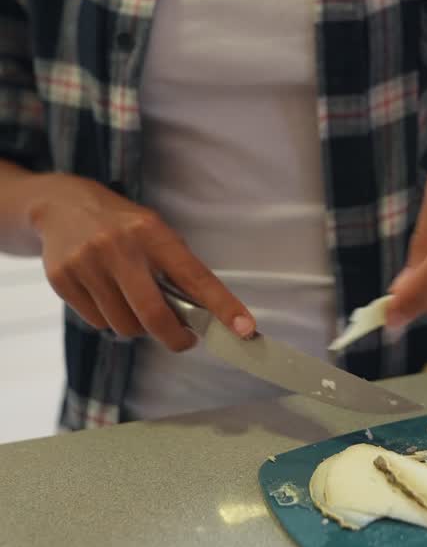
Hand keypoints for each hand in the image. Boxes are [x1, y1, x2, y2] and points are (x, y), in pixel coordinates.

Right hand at [27, 174, 255, 349]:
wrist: (61, 205)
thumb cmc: (121, 225)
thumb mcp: (153, 231)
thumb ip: (175, 268)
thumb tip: (204, 315)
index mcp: (151, 232)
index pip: (194, 276)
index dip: (222, 306)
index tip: (245, 329)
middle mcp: (119, 247)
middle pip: (153, 314)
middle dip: (174, 337)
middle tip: (183, 340)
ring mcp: (87, 263)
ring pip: (124, 325)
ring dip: (137, 327)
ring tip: (134, 304)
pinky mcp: (63, 279)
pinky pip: (97, 322)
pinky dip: (109, 320)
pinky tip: (106, 296)